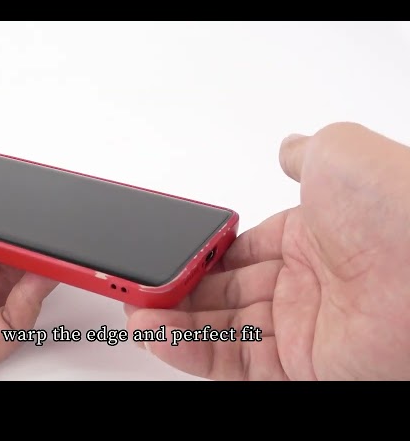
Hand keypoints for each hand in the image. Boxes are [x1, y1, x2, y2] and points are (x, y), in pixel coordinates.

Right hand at [126, 122, 409, 379]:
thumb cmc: (398, 208)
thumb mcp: (338, 154)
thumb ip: (303, 154)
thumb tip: (288, 147)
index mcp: (310, 238)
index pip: (238, 252)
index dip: (199, 254)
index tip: (167, 253)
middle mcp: (306, 286)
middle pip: (223, 293)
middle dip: (177, 289)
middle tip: (140, 284)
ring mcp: (303, 329)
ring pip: (220, 330)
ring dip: (172, 322)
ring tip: (135, 310)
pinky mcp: (302, 369)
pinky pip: (232, 362)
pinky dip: (188, 350)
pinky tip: (156, 332)